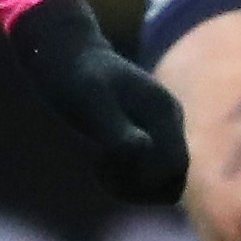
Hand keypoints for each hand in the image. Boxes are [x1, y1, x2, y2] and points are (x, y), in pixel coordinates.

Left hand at [7, 0, 187, 204]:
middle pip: (175, 179)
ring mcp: (162, 128)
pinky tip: (103, 162)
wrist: (65, 54)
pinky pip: (152, 172)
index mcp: (163, 112)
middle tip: (99, 167)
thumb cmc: (72, 77)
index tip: (102, 163)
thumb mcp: (87, 103)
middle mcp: (170, 121)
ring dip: (135, 185)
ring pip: (166, 180)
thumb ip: (115, 128)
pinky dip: (130, 177)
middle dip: (138, 185)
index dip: (141, 179)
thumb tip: (142, 151)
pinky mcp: (149, 134)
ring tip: (101, 166)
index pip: (174, 168)